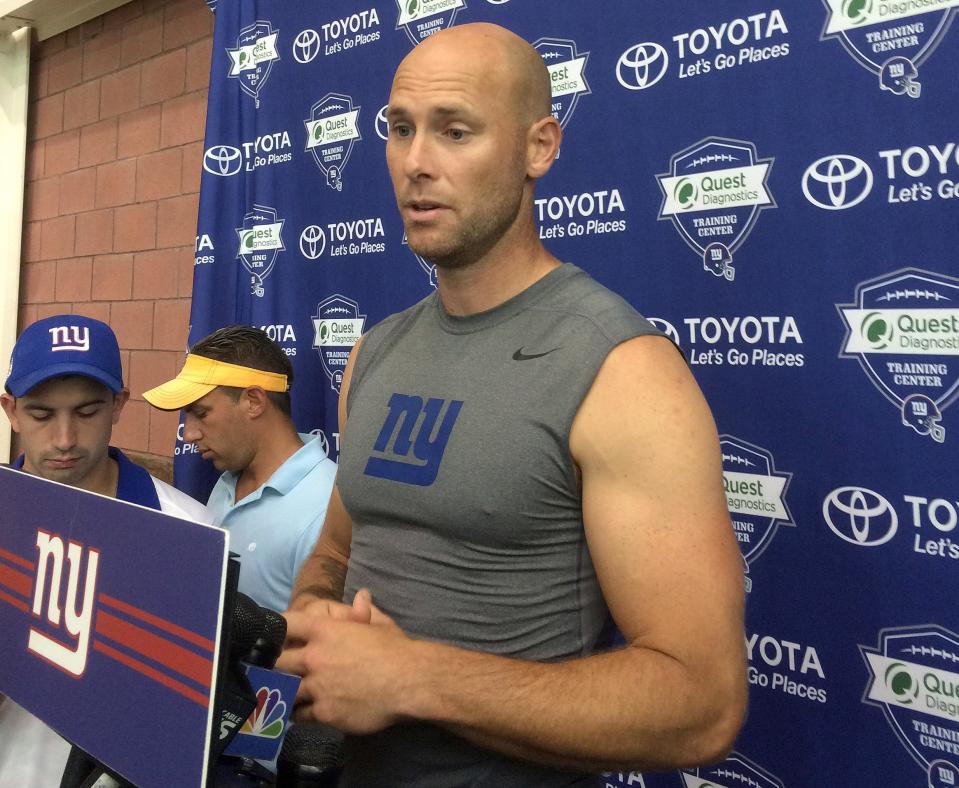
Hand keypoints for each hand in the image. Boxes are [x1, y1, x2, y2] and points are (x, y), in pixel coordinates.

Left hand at [278, 589, 415, 733]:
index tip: (272, 635)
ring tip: (284, 693)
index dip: (276, 628)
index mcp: (325, 630)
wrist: (410, 682)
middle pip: (278, 661)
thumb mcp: (379, 624)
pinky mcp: (325, 713)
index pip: (286, 624)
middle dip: (275, 664)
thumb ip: (363, 611)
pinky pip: (301, 714)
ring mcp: (318, 687)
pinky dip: (302, 712)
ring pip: (286, 690)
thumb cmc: (395, 648)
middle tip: (278, 668)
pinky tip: (305, 710)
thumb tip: (362, 594)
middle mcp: (315, 657)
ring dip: (286, 691)